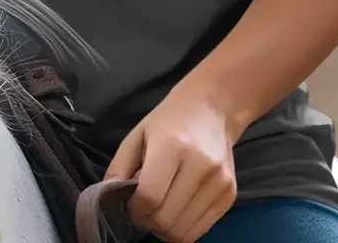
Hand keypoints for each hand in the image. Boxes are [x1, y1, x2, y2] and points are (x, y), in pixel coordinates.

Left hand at [104, 86, 237, 241]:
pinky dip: (183, 229)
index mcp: (173, 146)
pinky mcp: (230, 195)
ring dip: (164, 230)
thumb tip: (107, 199)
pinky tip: (177, 209)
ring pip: (183, 233)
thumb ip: (119, 167)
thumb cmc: (170, 120)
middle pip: (166, 220)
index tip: (131, 203)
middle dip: (147, 222)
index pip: (149, 197)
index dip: (134, 209)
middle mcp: (201, 166)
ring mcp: (219, 183)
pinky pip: (200, 231)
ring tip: (160, 209)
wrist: (212, 108)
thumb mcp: (138, 135)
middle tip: (143, 209)